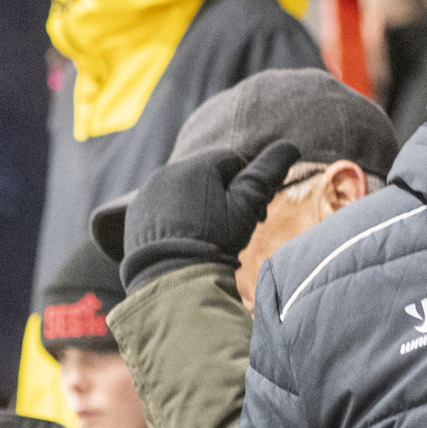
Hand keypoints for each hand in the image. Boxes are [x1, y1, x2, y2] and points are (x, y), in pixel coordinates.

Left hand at [120, 140, 305, 290]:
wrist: (170, 281)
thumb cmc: (214, 243)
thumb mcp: (247, 208)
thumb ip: (266, 174)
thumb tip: (290, 146)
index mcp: (197, 165)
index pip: (233, 161)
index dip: (249, 186)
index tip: (256, 215)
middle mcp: (168, 170)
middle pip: (207, 174)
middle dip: (224, 195)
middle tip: (232, 227)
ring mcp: (148, 191)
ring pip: (185, 189)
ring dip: (199, 205)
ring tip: (208, 236)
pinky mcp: (136, 212)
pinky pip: (163, 206)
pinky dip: (176, 217)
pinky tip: (185, 240)